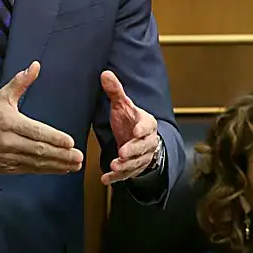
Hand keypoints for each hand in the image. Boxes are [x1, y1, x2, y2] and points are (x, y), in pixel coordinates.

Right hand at [0, 61, 82, 175]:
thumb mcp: (2, 97)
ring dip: (58, 165)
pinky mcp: (8, 168)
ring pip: (37, 163)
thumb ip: (21, 82)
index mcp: (9, 123)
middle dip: (60, 154)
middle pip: (38, 150)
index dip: (53, 138)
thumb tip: (35, 66)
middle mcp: (9, 141)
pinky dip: (47, 170)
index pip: (35, 132)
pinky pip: (31, 171)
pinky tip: (62, 169)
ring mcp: (8, 157)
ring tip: (75, 164)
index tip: (69, 141)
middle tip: (78, 156)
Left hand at [100, 70, 158, 185]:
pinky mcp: (134, 168)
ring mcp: (142, 156)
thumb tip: (105, 73)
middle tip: (122, 153)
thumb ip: (115, 91)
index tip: (136, 131)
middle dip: (133, 150)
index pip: (147, 126)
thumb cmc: (130, 120)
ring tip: (114, 166)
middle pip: (143, 147)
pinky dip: (117, 178)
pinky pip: (127, 174)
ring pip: (136, 162)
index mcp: (146, 123)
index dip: (142, 129)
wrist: (140, 139)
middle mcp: (147, 141)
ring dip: (125, 165)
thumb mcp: (123, 105)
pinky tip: (106, 179)